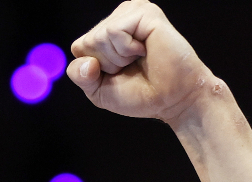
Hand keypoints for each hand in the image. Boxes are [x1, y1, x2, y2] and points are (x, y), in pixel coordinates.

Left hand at [67, 1, 216, 123]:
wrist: (172, 99)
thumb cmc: (142, 94)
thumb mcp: (99, 90)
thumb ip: (80, 75)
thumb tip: (86, 62)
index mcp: (107, 32)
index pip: (78, 48)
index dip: (95, 70)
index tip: (120, 73)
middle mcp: (119, 17)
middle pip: (87, 42)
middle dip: (107, 64)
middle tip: (133, 66)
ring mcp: (132, 12)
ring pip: (99, 36)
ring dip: (117, 58)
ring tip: (140, 58)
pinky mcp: (144, 12)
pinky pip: (113, 31)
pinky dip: (126, 49)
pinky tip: (144, 50)